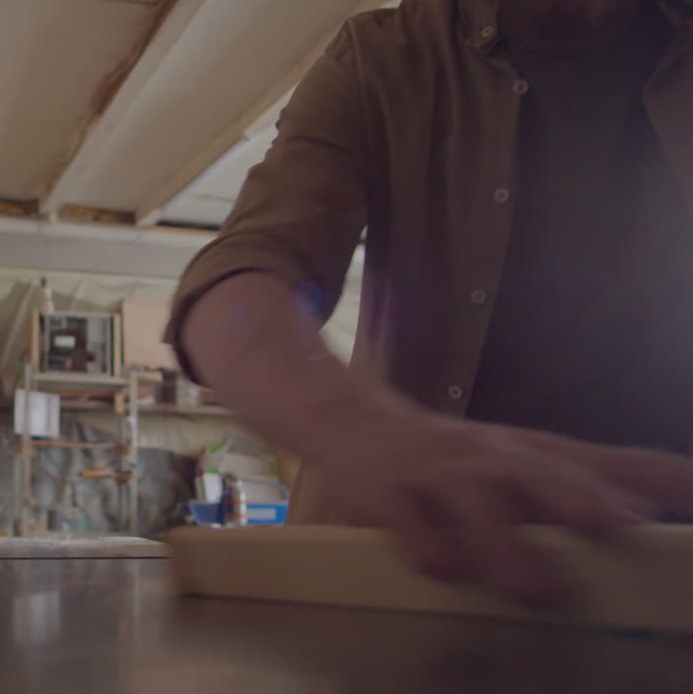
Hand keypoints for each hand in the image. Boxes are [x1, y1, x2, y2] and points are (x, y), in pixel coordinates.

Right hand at [310, 411, 692, 603]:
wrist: (350, 418)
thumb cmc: (452, 456)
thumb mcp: (519, 458)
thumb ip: (578, 482)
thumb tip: (651, 509)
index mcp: (530, 452)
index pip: (606, 460)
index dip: (658, 478)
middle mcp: (487, 455)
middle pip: (539, 471)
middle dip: (581, 498)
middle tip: (626, 530)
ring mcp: (435, 469)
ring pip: (472, 495)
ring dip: (503, 541)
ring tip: (534, 589)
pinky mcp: (384, 488)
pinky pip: (403, 515)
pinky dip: (423, 540)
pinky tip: (441, 568)